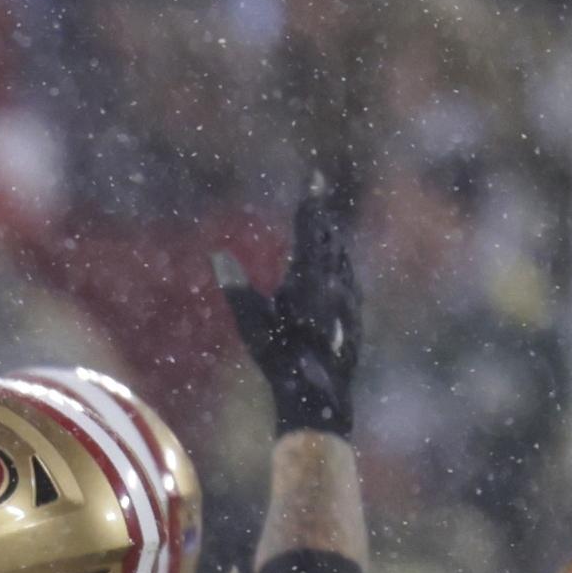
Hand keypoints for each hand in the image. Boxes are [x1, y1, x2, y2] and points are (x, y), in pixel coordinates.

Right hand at [216, 169, 359, 439]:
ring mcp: (348, 299)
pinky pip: (349, 283)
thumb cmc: (280, 357)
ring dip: (334, 245)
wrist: (319, 392)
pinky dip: (342, 270)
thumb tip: (216, 255)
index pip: (311, 229)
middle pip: (331, 241)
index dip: (312, 203)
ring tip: (329, 235)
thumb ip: (236, 285)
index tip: (315, 180)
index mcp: (308, 274)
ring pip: (343, 261)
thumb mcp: (251, 321)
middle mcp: (334, 280)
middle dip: (323, 222)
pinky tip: (342, 277)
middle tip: (320, 205)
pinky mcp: (355, 317)